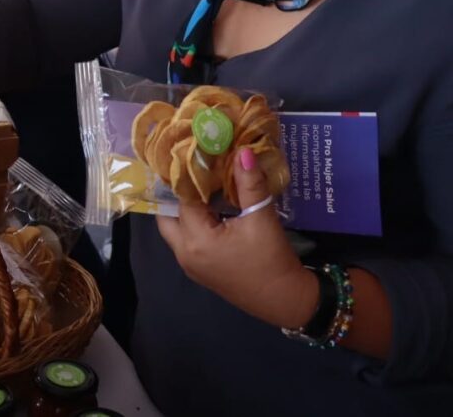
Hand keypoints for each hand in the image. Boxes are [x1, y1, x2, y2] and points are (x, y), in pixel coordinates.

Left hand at [157, 146, 317, 329]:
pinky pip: (186, 240)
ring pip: (175, 229)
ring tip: (200, 186)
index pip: (183, 199)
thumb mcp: (262, 220)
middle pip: (167, 216)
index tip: (196, 155)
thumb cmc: (272, 261)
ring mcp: (190, 264)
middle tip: (191, 171)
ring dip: (184, 209)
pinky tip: (210, 209)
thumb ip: (250, 184)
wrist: (285, 301)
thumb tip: (243, 151)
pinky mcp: (199, 270)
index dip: (190, 176)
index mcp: (196, 240)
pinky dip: (192, 223)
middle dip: (177, 194)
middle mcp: (184, 252)